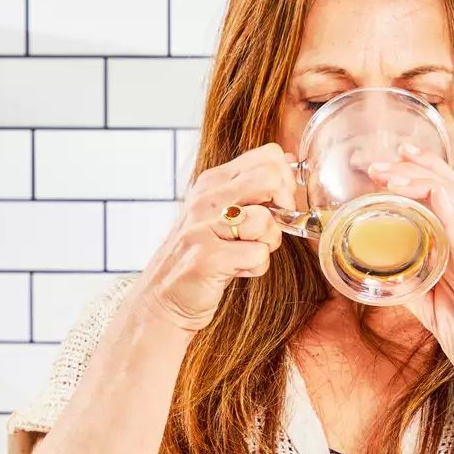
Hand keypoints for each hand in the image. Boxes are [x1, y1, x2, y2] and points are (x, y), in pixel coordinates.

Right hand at [134, 144, 294, 331]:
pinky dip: (256, 268)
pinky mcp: (206, 257)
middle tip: (267, 230)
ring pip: (266, 220)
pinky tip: (236, 271)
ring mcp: (203, 226)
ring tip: (246, 253)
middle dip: (284, 208)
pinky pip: (258, 255)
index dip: (285, 181)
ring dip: (268, 243)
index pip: (269, 156)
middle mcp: (206, 198)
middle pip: (271, 178)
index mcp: (213, 181)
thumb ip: (252, 186)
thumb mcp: (222, 211)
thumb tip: (290, 161)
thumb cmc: (202, 254)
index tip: (277, 205)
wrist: (163, 297)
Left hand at [368, 147, 453, 398]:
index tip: (386, 164)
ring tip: (393, 176)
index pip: (441, 201)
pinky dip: (451, 217)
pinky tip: (436, 197)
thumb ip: (418, 296)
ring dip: (423, 186)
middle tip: (376, 164)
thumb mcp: (439, 318)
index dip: (417, 176)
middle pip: (448, 192)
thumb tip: (389, 284)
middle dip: (413, 171)